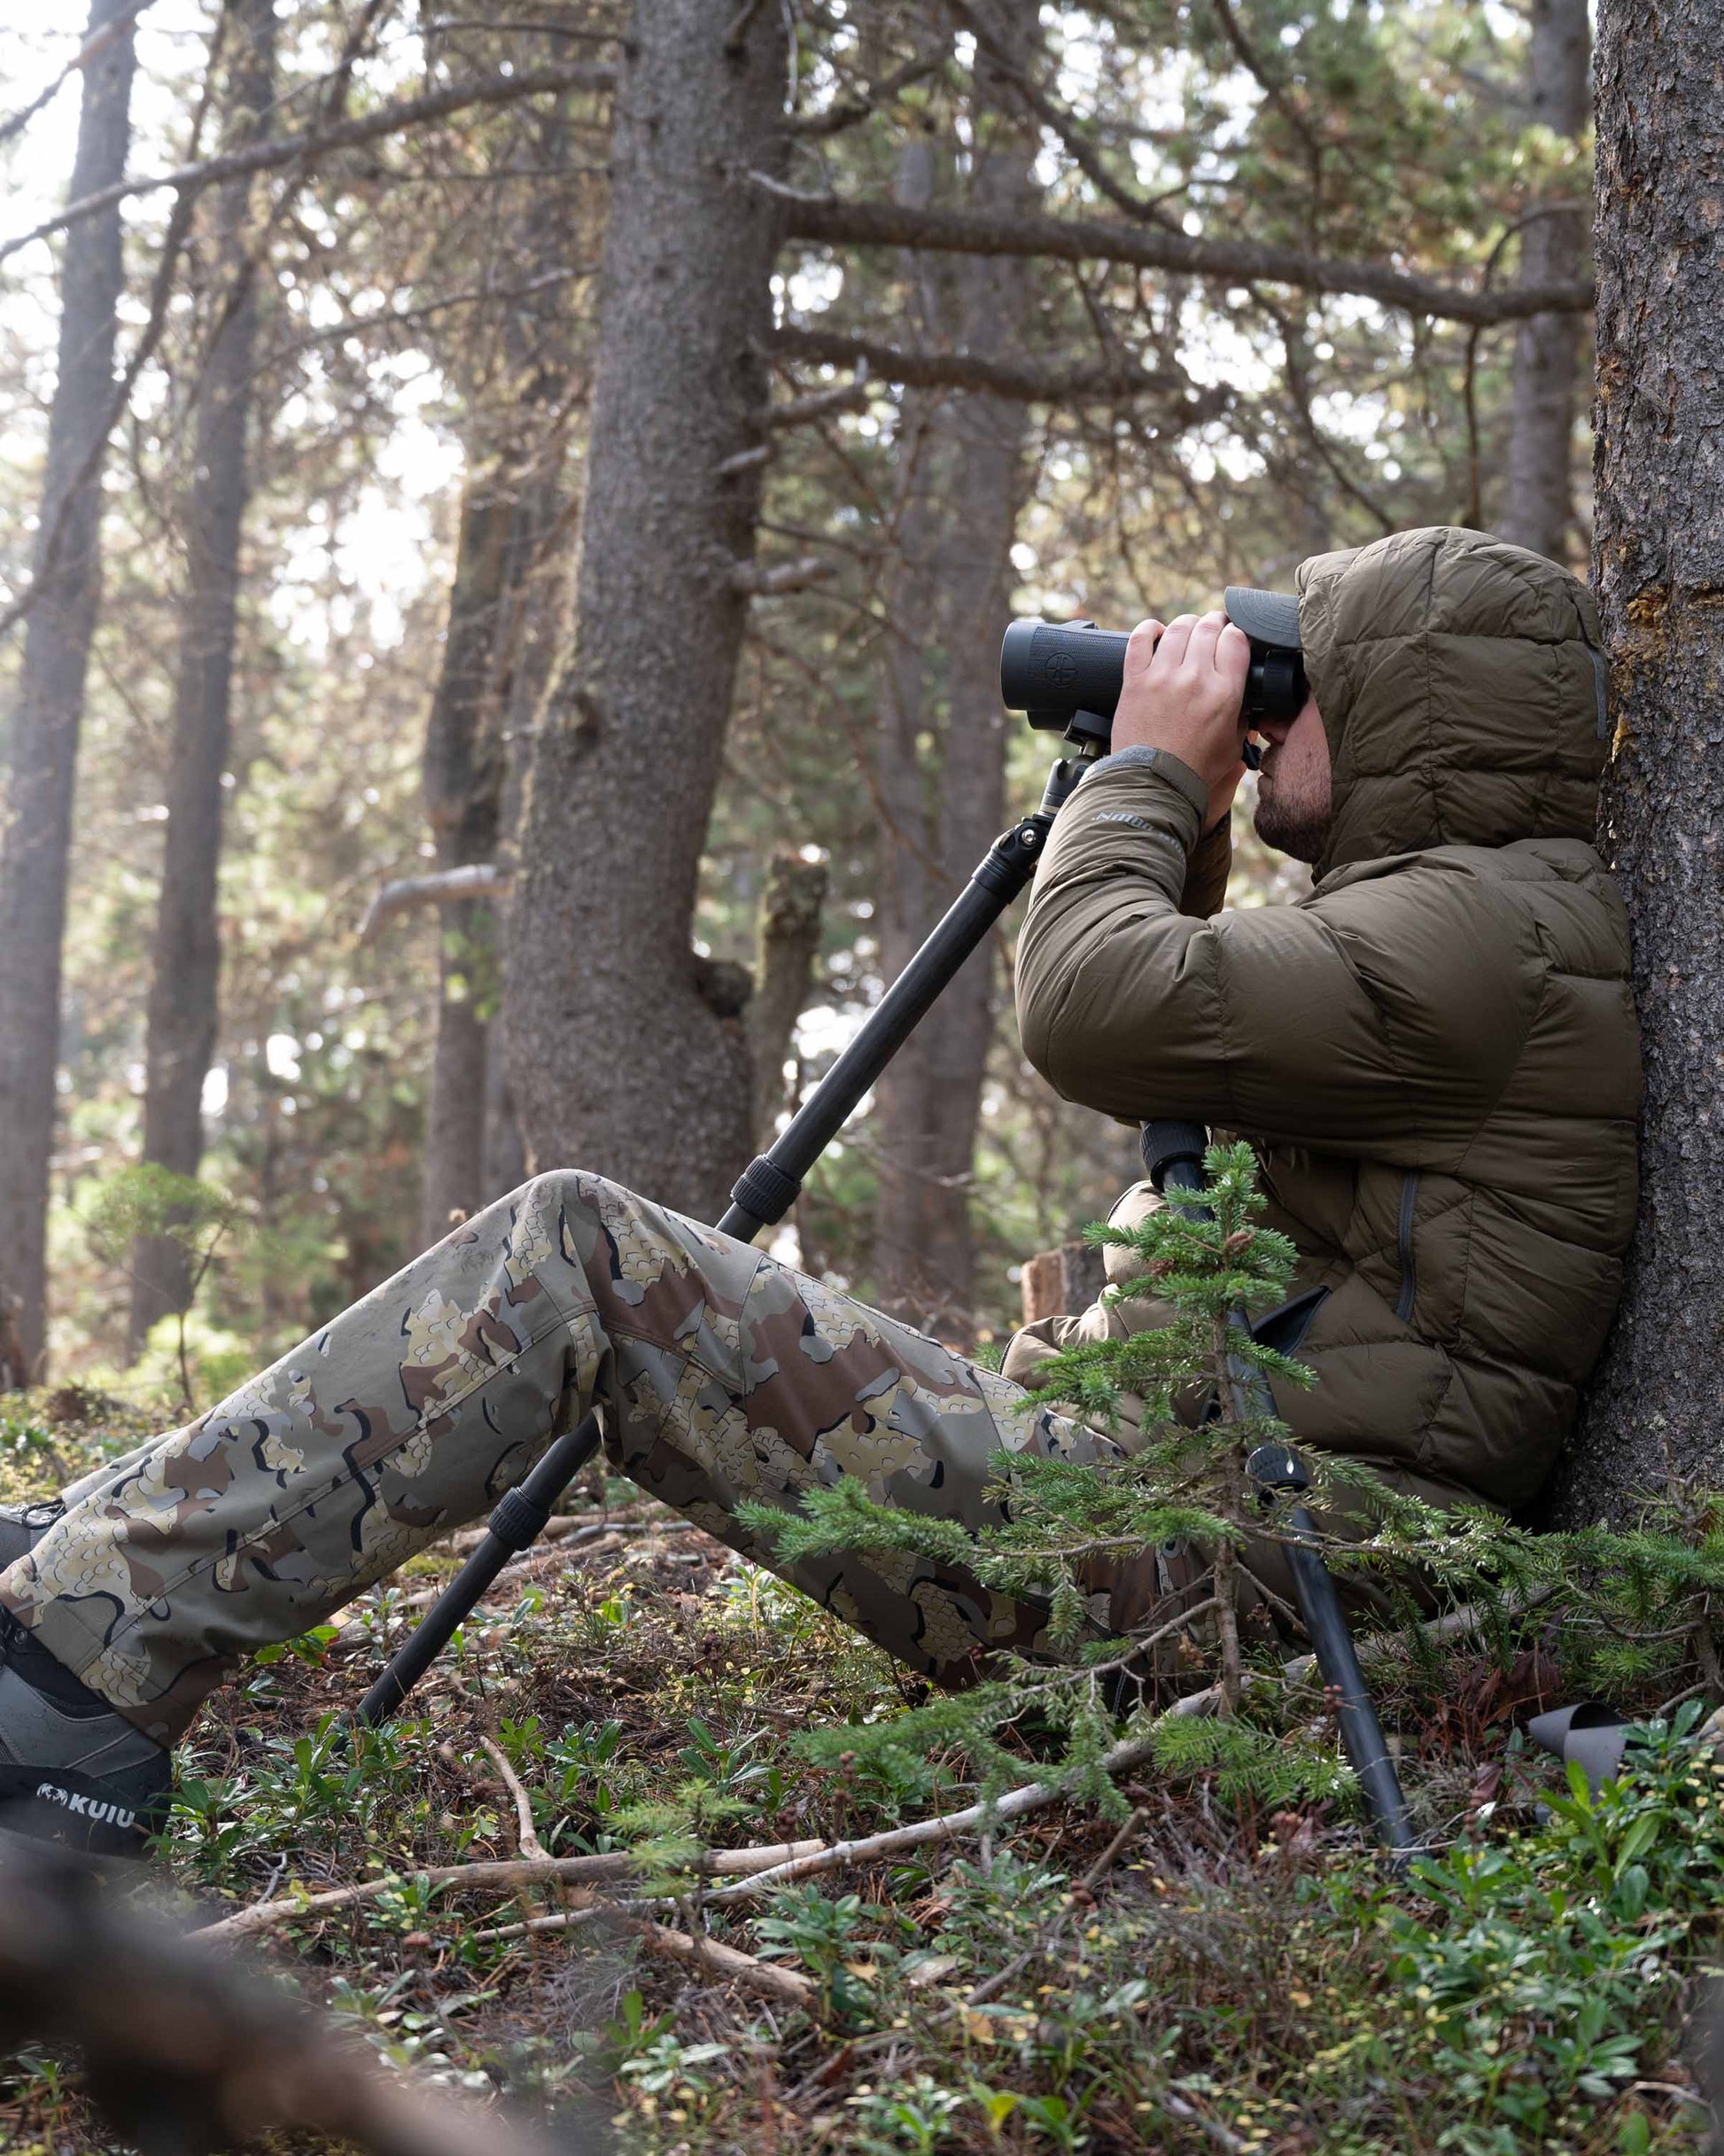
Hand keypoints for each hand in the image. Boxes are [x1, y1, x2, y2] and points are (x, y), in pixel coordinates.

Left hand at [1111, 611, 1250, 829]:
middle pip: (1209, 628)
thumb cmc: (1195, 770)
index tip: (1234, 637)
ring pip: (1178, 628)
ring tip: (1189, 629)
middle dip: (1215, 623)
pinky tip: (1156, 632)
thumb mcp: (1233, 745)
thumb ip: (1243, 717)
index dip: (1237, 633)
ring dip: (1187, 624)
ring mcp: (1163, 677)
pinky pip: (1140, 639)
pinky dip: (1149, 629)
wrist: (1154, 784)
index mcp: (1224, 693)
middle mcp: (1195, 679)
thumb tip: (1248, 701)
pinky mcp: (1135, 681)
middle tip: (1214, 628)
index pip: (1236, 640)